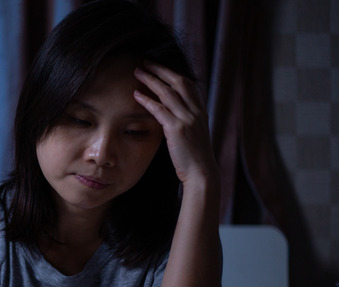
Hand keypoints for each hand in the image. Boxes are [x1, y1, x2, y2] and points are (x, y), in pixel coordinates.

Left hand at [132, 63, 217, 185]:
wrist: (202, 173)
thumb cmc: (194, 157)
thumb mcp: (193, 133)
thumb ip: (185, 120)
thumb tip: (172, 112)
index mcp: (200, 110)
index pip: (187, 84)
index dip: (172, 72)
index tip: (158, 66)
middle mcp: (196, 111)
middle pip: (178, 81)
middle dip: (161, 69)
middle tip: (145, 62)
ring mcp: (188, 119)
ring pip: (168, 92)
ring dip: (151, 80)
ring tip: (137, 72)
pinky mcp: (178, 129)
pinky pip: (160, 110)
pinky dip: (147, 100)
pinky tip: (136, 94)